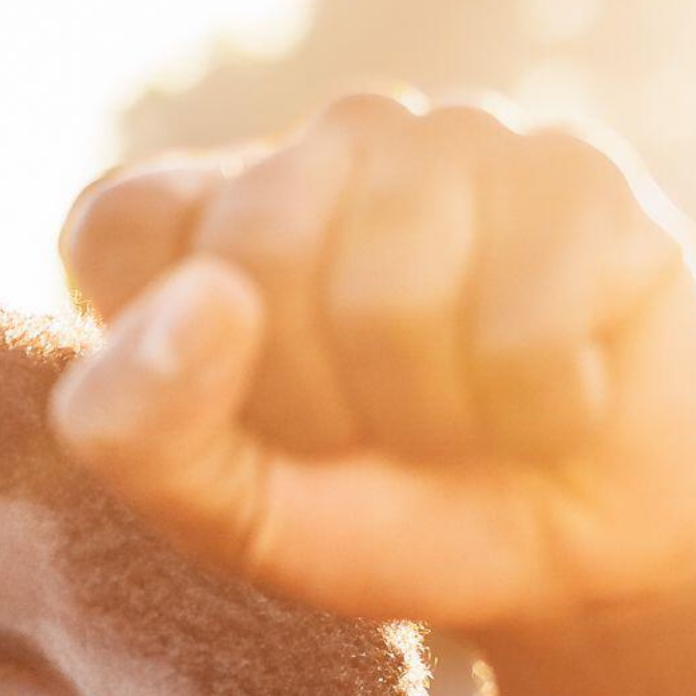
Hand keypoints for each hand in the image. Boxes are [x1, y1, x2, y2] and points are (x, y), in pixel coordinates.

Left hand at [48, 92, 695, 634]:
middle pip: (256, 249)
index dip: (170, 351)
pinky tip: (553, 398)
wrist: (571, 554)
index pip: (117, 223)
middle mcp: (316, 149)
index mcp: (197, 211)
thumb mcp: (219, 512)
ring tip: (456, 416)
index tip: (236, 414)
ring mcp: (450, 141)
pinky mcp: (578, 170)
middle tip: (363, 434)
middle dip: (307, 400)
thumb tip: (204, 296)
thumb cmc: (373, 515)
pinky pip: (528, 314)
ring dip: (426, 413)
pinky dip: (535, 407)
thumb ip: (139, 427)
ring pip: (393, 288)